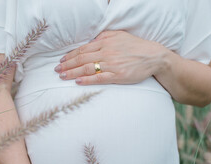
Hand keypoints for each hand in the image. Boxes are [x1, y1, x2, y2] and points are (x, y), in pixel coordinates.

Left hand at [54, 30, 169, 85]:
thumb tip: (91, 41)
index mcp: (105, 42)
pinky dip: (87, 80)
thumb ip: (104, 38)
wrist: (153, 56)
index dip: (70, 55)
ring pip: (87, 68)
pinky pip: (99, 78)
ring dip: (73, 72)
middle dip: (67, 65)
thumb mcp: (119, 36)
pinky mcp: (118, 76)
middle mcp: (107, 52)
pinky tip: (78, 81)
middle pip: (82, 59)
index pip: (83, 49)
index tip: (62, 60)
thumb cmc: (135, 46)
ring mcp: (112, 65)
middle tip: (57, 70)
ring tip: (63, 76)